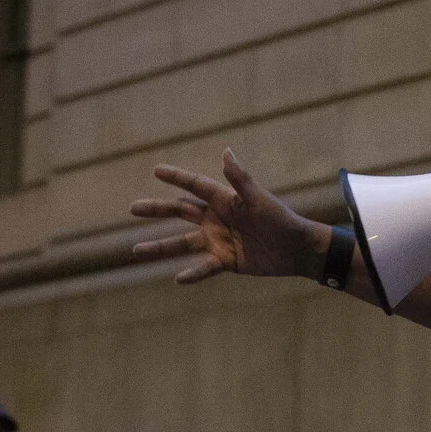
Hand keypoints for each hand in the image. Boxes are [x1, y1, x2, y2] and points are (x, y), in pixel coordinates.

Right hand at [130, 151, 317, 283]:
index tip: (156, 170)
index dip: (176, 177)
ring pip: (182, 243)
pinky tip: (178, 279)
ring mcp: (218, 240)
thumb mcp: (260, 200)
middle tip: (132, 208)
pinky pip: (204, 267)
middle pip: (180, 212)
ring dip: (160, 246)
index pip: (194, 186)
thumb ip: (240, 179)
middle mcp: (216, 218)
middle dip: (156, 210)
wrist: (298, 249)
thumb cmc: (281, 219)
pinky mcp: (225, 261)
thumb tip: (226, 152)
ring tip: (135, 250)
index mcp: (224, 199)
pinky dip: (192, 273)